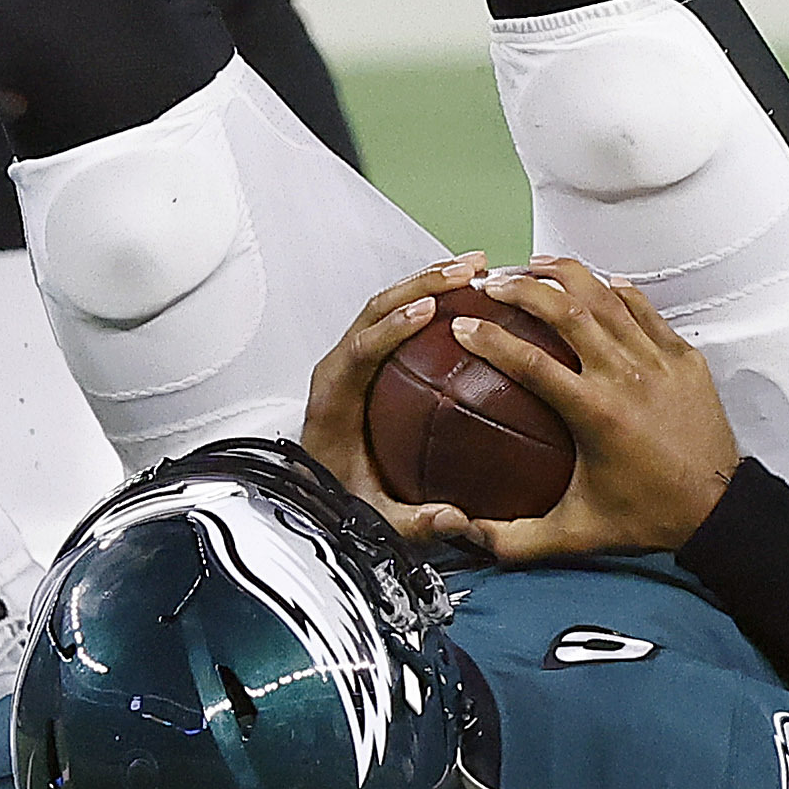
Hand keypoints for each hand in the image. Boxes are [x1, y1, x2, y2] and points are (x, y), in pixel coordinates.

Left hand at [300, 254, 492, 544]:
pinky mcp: (368, 356)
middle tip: (467, 272)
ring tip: (476, 267)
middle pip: (376, 310)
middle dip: (421, 284)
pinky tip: (468, 294)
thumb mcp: (375, 516)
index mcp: (334, 396)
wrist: (312, 489)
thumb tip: (456, 519)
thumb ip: (414, 521)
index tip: (429, 310)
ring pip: (388, 304)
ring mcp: (352, 357)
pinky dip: (430, 297)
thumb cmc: (337, 495)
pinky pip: (397, 316)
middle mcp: (339, 366)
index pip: (360, 350)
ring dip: (429, 281)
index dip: (392, 327)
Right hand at [455, 261, 740, 567]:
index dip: (488, 338)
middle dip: (521, 287)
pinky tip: (596, 283)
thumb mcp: (576, 533)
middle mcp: (625, 377)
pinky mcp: (685, 358)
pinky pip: (645, 310)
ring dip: (565, 275)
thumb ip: (516, 538)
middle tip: (490, 283)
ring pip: (606, 298)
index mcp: (595, 413)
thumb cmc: (647, 518)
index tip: (462, 325)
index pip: (529, 361)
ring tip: (534, 265)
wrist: (719, 512)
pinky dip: (617, 291)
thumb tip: (466, 535)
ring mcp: (659, 362)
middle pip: (566, 310)